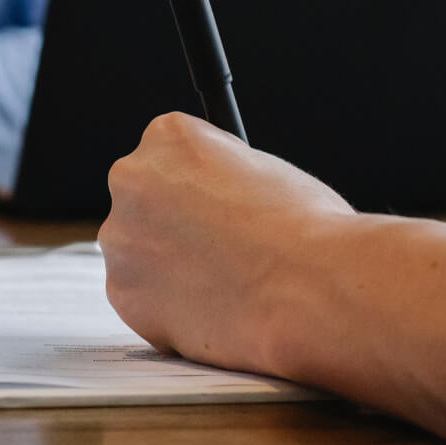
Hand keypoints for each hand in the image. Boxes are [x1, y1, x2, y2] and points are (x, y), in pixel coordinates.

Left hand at [100, 112, 445, 444]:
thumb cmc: (324, 231)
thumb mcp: (282, 178)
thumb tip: (239, 191)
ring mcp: (121, 237)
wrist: (323, 291)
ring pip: (141, 250)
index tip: (231, 214)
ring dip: (173, 266)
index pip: (170, 153)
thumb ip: (236, 180)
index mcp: (168, 133)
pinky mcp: (126, 293)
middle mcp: (128, 177)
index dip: (208, 189)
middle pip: (145, 199)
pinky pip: (145, 297)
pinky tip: (218, 311)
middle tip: (233, 253)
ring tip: (234, 284)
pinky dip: (173, 307)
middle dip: (179, 224)